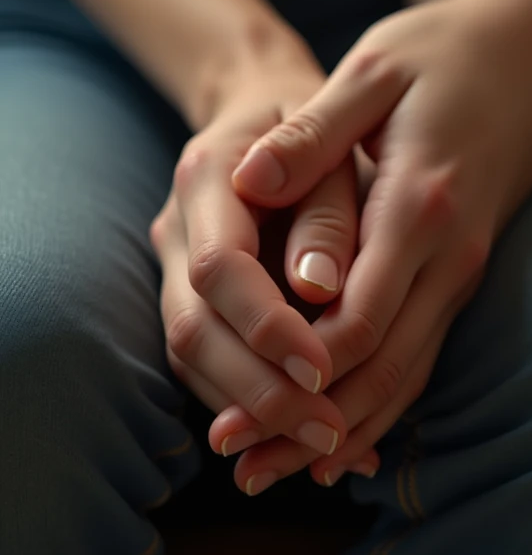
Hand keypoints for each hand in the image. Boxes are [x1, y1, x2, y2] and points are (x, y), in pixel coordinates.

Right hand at [150, 27, 362, 455]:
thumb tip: (321, 293)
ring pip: (190, 357)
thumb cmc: (319, 124)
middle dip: (258, 392)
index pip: (219, 269)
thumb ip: (327, 215)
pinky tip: (305, 432)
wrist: (269, 107)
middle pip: (191, 330)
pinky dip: (251, 403)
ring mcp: (172, 265)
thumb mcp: (336, 147)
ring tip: (325, 446)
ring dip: (253, 412)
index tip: (323, 369)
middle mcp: (176, 227)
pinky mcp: (188, 296)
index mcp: (208, 176)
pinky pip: (205, 361)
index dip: (266, 327)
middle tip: (327, 434)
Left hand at [221, 0, 531, 490]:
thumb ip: (311, 134)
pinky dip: (382, 403)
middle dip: (306, 422)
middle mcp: (450, 253)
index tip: (234, 409)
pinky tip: (344, 436)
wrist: (527, 51)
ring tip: (274, 471)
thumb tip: (245, 183)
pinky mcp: (463, 270)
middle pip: (380, 368)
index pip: (358, 319)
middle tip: (238, 466)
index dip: (297, 373)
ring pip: (406, 375)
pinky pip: (423, 355)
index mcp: (420, 203)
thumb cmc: (440, 54)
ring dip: (340, 428)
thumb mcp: (372, 71)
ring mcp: (463, 267)